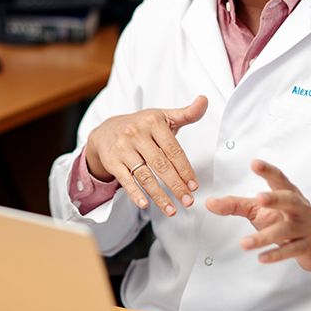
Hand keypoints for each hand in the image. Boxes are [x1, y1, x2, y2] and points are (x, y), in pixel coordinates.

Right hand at [84, 95, 207, 215]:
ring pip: (144, 175)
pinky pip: (125, 179)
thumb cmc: (141, 126)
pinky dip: (135, 193)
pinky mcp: (112, 161)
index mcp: (153, 122)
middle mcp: (136, 133)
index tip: (194, 186)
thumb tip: (204, 100)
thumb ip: (186, 113)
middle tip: (188, 201)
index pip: (173, 149)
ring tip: (172, 210)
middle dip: (176, 185)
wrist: (106, 130)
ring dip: (159, 196)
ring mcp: (123, 148)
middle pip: (160, 165)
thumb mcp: (162, 117)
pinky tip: (145, 204)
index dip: (185, 169)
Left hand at [206, 159, 310, 271]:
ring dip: (265, 237)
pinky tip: (261, 257)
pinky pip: (291, 250)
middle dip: (275, 198)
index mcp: (289, 194)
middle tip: (259, 198)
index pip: (279, 179)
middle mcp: (299, 208)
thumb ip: (236, 205)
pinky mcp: (306, 246)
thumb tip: (209, 203)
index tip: (255, 163)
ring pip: (286, 230)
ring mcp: (304, 227)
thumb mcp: (261, 210)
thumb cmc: (287, 220)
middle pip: (289, 200)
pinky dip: (276, 254)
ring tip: (245, 243)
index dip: (268, 171)